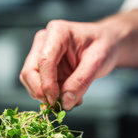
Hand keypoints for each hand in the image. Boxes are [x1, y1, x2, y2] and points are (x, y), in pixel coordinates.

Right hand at [19, 9, 137, 109]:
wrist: (107, 44)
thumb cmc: (104, 45)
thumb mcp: (98, 62)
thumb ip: (81, 81)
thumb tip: (65, 102)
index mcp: (57, 32)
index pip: (44, 60)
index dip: (47, 83)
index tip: (56, 100)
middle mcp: (44, 41)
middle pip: (30, 71)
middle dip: (41, 92)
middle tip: (59, 106)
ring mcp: (41, 54)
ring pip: (30, 81)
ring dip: (46, 96)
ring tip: (70, 100)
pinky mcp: (44, 68)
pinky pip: (40, 86)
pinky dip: (51, 96)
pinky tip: (69, 97)